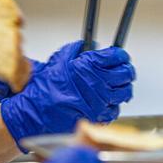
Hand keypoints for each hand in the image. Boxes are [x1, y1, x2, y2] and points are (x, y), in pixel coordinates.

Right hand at [1, 41, 134, 141]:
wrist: (36, 111)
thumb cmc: (45, 86)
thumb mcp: (60, 59)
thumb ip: (78, 49)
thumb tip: (92, 46)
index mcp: (90, 65)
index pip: (116, 56)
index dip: (121, 55)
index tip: (121, 56)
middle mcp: (98, 83)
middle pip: (125, 74)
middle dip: (127, 70)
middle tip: (124, 70)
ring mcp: (100, 101)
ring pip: (124, 93)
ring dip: (123, 88)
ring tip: (118, 86)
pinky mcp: (99, 117)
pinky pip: (114, 110)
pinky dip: (113, 105)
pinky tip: (106, 102)